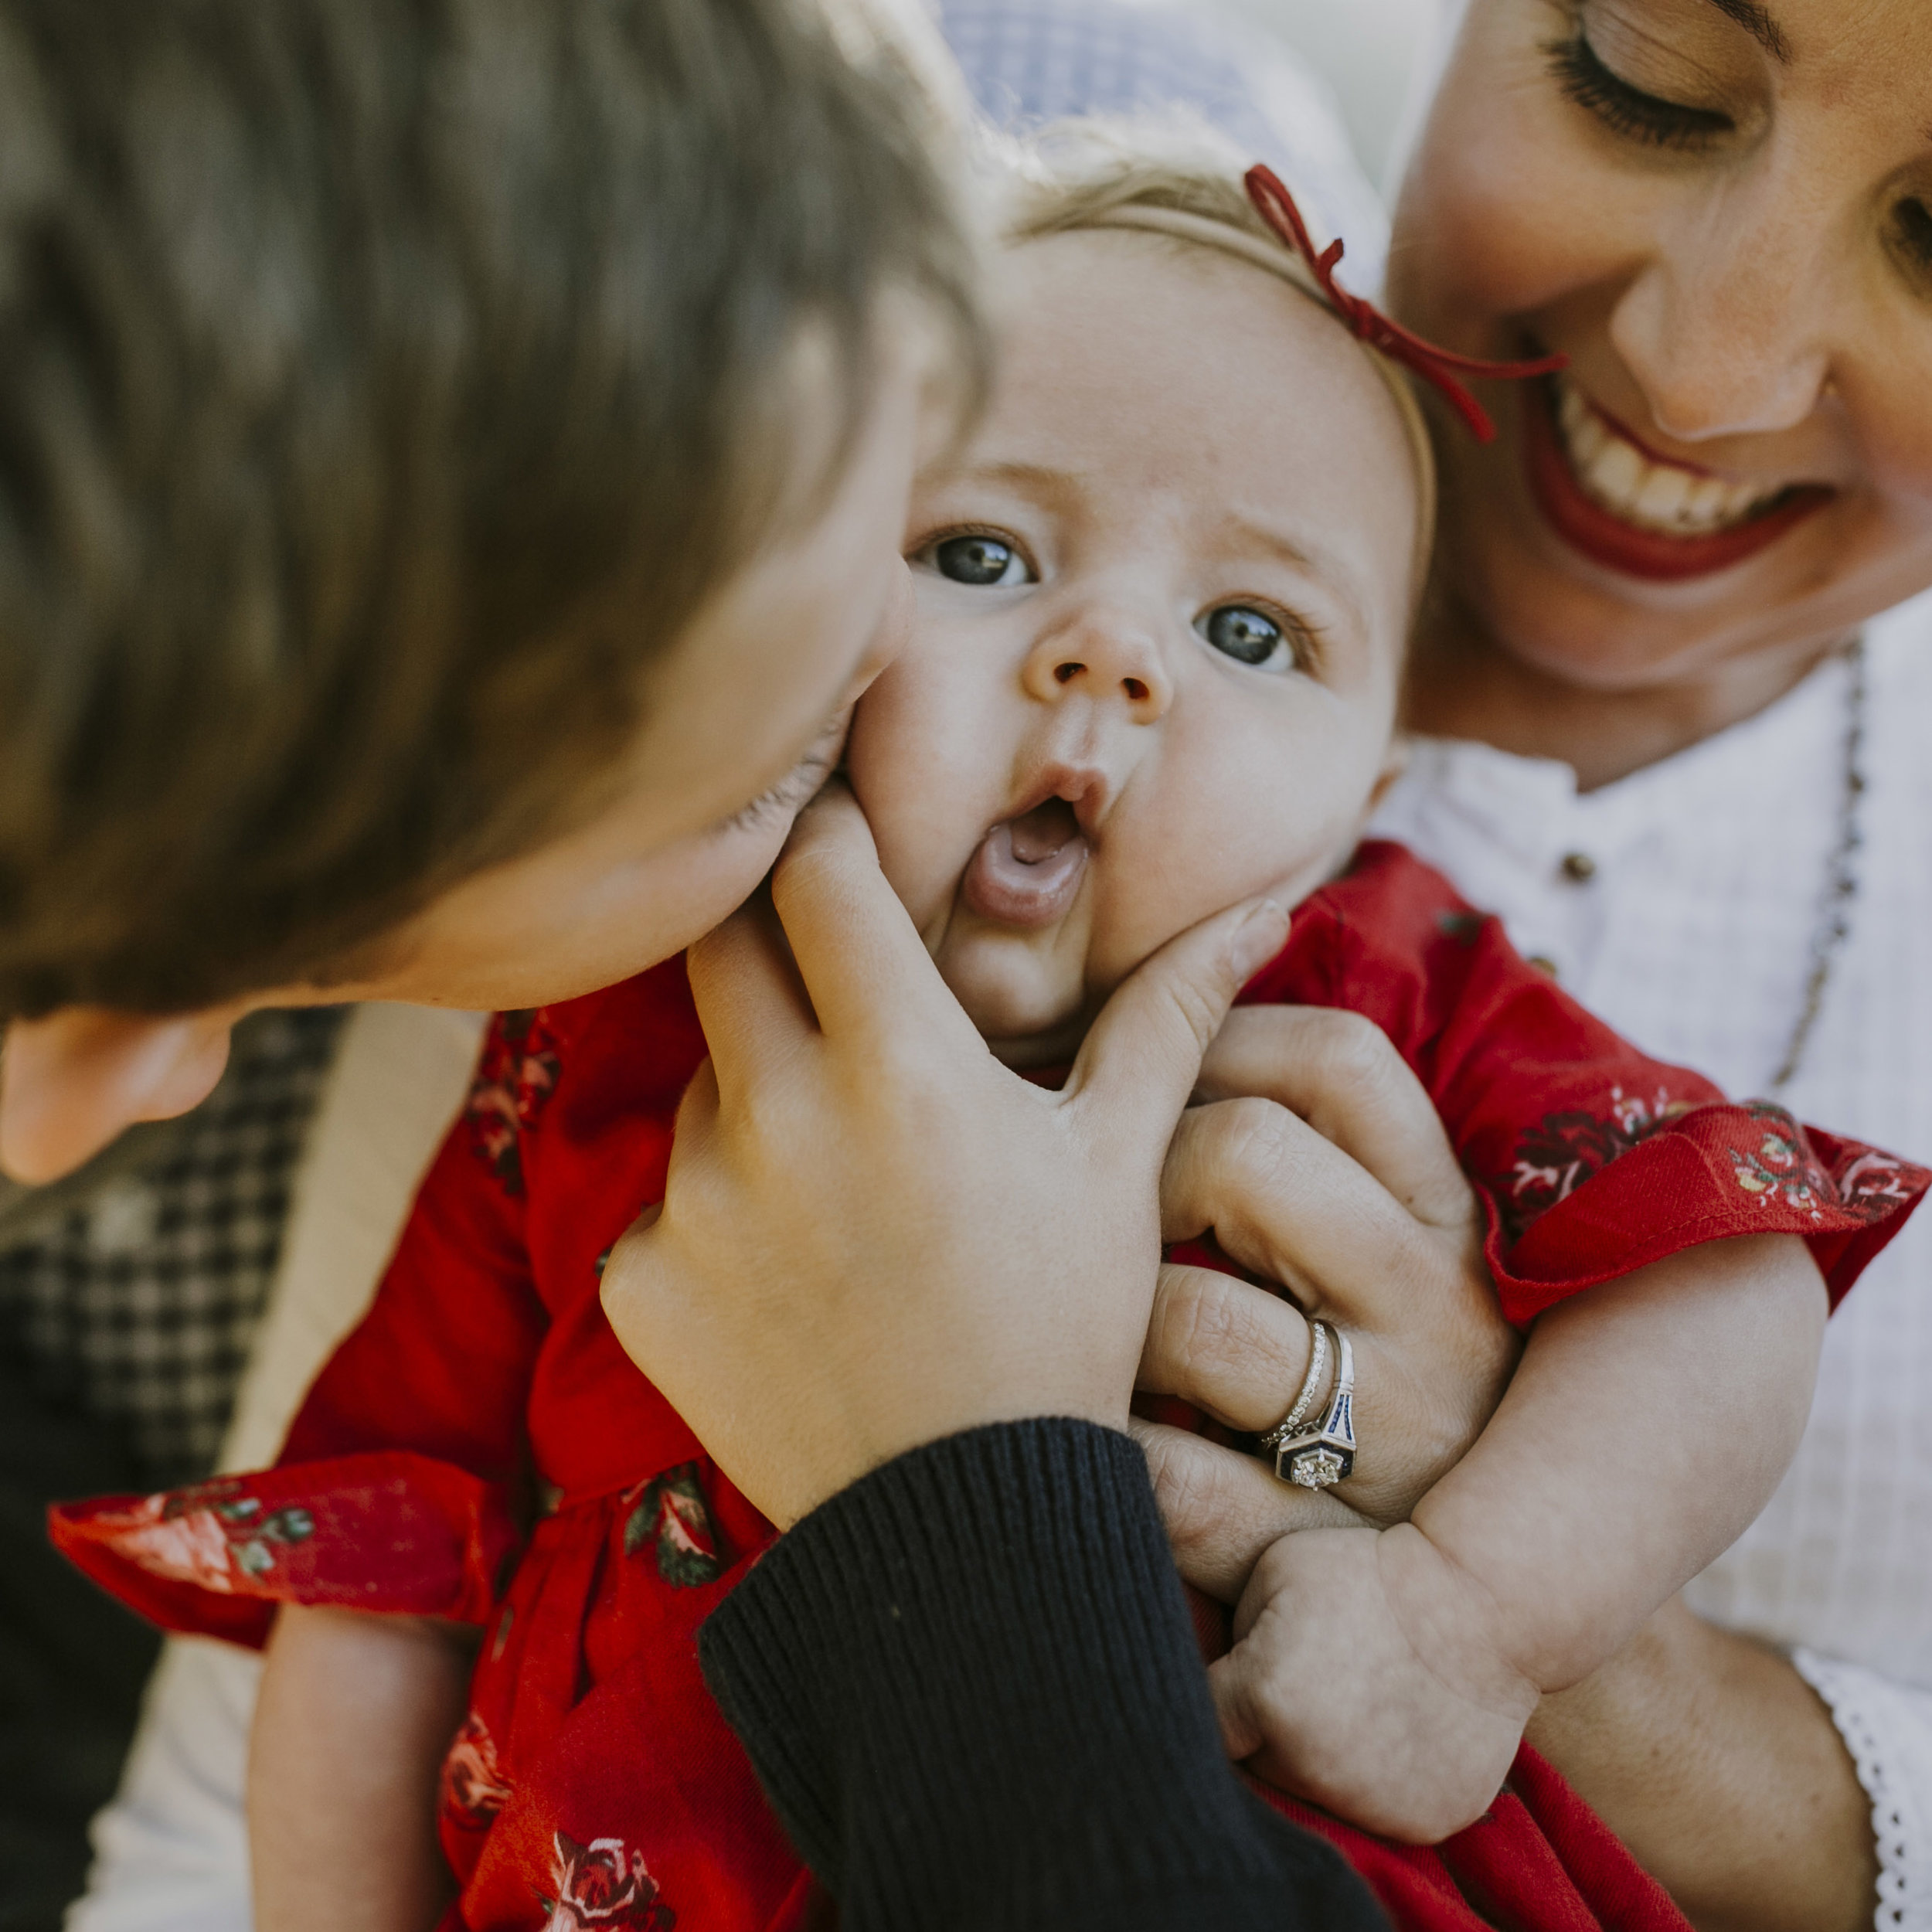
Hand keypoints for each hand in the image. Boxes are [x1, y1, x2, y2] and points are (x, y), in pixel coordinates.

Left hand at [598, 785, 1289, 1527]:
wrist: (964, 1530)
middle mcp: (775, 1114)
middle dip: (769, 941)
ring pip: (698, 1081)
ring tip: (841, 1176)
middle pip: (722, 946)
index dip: (828, 837)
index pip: (817, 871)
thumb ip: (1165, 1017)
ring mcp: (692, 1202)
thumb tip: (1257, 909)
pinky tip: (794, 1272)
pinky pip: (661, 1200)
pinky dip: (714, 1212)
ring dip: (753, 1093)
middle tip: (833, 988)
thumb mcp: (1120, 1164)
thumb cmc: (1061, 1330)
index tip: (845, 845)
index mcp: (900, 1063)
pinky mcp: (639, 1283)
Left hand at [1134, 1005, 1520, 1599]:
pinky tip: (1097, 1431)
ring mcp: (1377, 1435)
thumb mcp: (1405, 1258)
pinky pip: (1170, 1478)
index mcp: (1451, 1222)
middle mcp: (1433, 1313)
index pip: (1340, 1061)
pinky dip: (1116, 1448)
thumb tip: (1186, 1022)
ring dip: (1114, 1313)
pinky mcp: (1314, 1552)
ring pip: (1192, 1317)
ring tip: (1094, 1323)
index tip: (1152, 1069)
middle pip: (1244, 1157)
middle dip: (1141, 1164)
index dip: (1219, 1036)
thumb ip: (1329, 1153)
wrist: (1488, 1613)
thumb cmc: (1394, 1386)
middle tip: (1098, 1202)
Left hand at [1211, 1524, 1536, 1843]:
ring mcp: (1371, 1804)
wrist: (1482, 1601)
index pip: (1201, 1718)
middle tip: (1305, 1675)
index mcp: (1265, 1697)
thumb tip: (1203, 1670)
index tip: (1227, 1674)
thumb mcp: (1272, 1572)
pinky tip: (1394, 1726)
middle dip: (1263, 1727)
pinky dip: (1376, 1779)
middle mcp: (1312, 1764)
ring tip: (1352, 1697)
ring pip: (1312, 1790)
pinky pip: (1374, 1810)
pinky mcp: (1421, 1822)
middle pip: (1256, 1763)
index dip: (1209, 1693)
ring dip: (1317, 1756)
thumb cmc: (1369, 1570)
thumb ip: (1230, 1631)